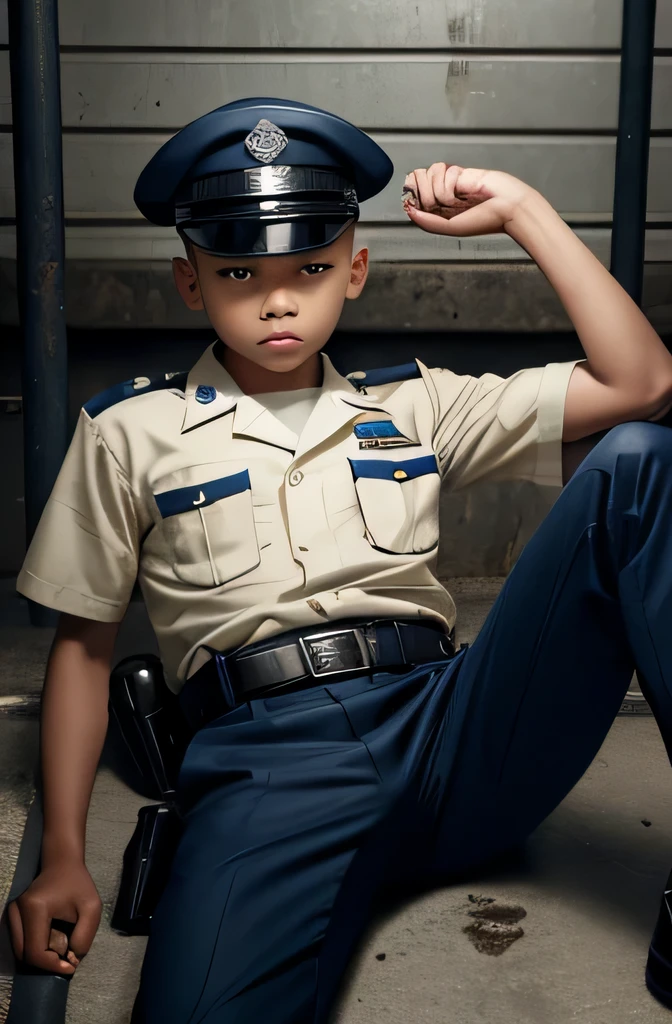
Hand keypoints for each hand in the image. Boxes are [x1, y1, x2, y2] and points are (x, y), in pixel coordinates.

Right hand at [7, 860, 101, 974]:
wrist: (62, 863)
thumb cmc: (78, 884)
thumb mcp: (92, 907)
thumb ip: (85, 936)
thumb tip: (71, 960)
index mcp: (34, 909)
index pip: (35, 952)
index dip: (52, 966)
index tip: (71, 966)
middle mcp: (16, 911)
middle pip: (24, 955)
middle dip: (46, 963)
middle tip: (66, 958)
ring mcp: (11, 913)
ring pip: (20, 951)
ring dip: (40, 956)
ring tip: (61, 947)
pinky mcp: (11, 915)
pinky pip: (20, 942)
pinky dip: (35, 948)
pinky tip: (52, 940)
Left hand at [402, 164, 537, 235]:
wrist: (507, 206)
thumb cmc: (484, 220)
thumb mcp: (450, 228)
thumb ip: (428, 222)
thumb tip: (408, 210)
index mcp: (437, 210)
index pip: (412, 197)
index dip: (412, 198)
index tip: (422, 206)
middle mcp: (440, 195)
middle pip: (416, 183)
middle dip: (427, 195)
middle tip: (447, 204)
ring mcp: (448, 182)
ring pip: (427, 175)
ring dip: (440, 189)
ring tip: (457, 199)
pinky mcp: (458, 171)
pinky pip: (441, 171)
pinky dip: (450, 183)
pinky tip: (463, 189)